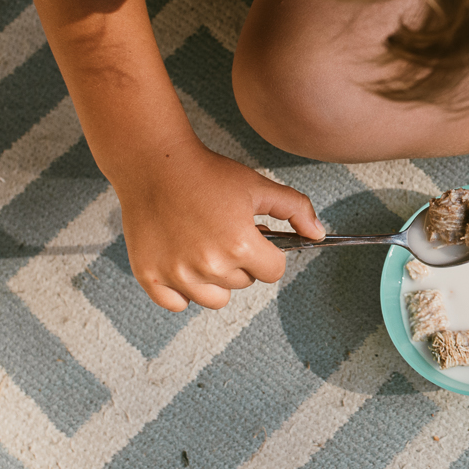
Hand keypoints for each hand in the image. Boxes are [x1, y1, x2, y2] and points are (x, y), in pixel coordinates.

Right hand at [115, 143, 322, 311]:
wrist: (155, 163)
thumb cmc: (208, 173)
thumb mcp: (259, 186)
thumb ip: (296, 209)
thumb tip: (319, 234)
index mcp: (240, 245)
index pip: (273, 272)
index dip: (268, 253)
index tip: (254, 237)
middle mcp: (209, 265)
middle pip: (244, 283)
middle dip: (241, 261)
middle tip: (224, 232)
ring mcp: (177, 274)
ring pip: (215, 299)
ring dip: (216, 280)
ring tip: (205, 247)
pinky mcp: (149, 276)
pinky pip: (177, 304)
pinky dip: (182, 290)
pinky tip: (182, 262)